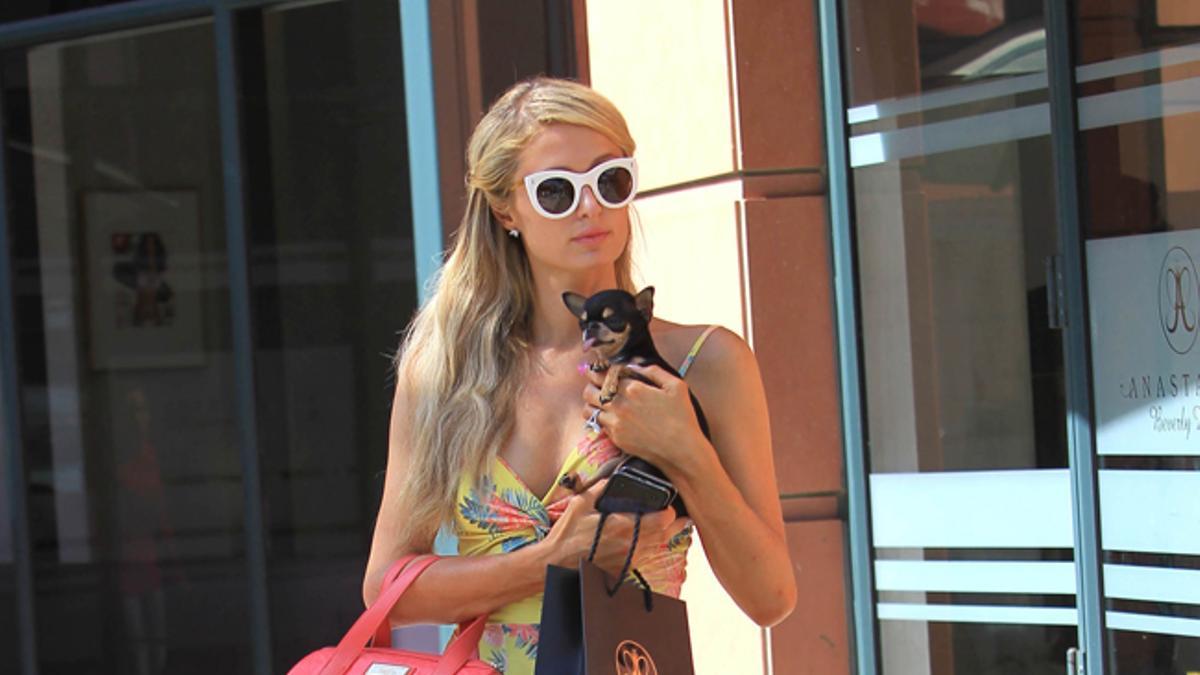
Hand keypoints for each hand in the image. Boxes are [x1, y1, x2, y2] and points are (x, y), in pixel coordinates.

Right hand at [542, 480, 689, 576]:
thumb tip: (612, 479)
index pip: (664, 519)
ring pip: (659, 547)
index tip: (665, 503)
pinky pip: (646, 556)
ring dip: (663, 535)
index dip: (669, 510)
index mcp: (624, 526)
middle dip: (673, 523)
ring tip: (662, 523)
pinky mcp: (625, 570)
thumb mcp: (580, 504)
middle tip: (672, 512)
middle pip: (667, 534)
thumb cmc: (566, 535)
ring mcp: (629, 559)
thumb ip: (600, 489)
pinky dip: (651, 546)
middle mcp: (631, 545)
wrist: (555, 564)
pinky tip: (646, 538)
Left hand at [581, 364, 706, 474]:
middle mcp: (620, 405)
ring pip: (589, 409)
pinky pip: (598, 425)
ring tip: (598, 402)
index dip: (597, 371)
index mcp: (633, 389)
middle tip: (595, 385)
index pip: (604, 375)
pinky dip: (599, 419)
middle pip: (590, 392)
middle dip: (591, 386)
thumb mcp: (676, 386)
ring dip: (591, 403)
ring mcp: (615, 423)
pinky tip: (607, 416)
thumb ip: (653, 371)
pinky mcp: (616, 438)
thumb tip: (634, 366)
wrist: (681, 451)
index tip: (596, 370)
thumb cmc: (681, 417)